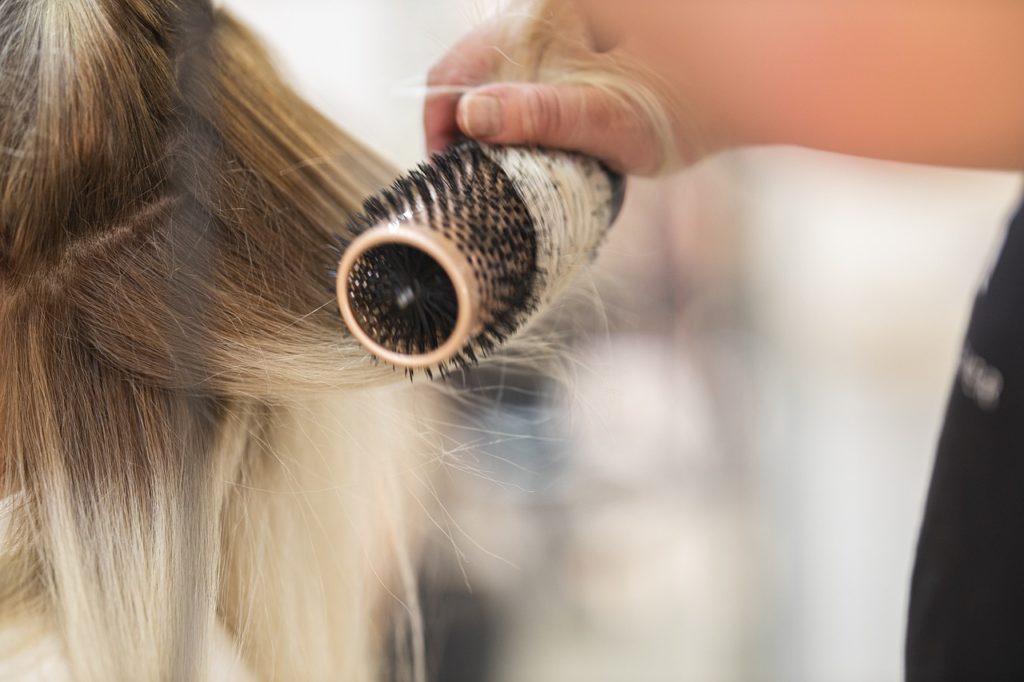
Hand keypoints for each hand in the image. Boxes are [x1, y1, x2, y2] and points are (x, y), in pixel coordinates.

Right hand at [424, 24, 669, 175]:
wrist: (716, 105)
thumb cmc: (672, 111)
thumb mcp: (606, 119)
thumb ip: (542, 116)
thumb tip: (472, 118)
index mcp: (534, 29)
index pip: (452, 75)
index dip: (438, 128)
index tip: (448, 175)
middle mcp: (531, 34)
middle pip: (465, 87)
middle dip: (459, 138)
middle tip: (471, 187)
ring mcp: (541, 54)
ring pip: (486, 95)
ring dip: (484, 138)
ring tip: (495, 181)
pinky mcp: (555, 75)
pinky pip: (513, 102)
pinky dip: (509, 134)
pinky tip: (523, 162)